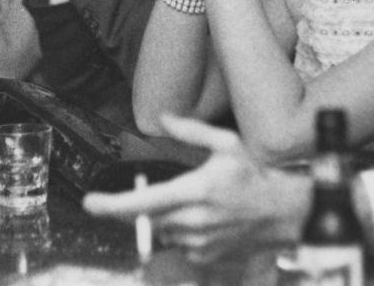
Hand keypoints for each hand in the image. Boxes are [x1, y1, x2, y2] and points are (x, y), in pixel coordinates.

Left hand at [82, 115, 307, 263]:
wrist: (282, 214)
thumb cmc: (254, 177)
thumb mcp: (227, 144)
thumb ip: (192, 131)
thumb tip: (164, 117)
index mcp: (196, 190)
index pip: (142, 202)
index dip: (111, 204)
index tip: (90, 202)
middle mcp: (193, 220)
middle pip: (146, 218)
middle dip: (140, 206)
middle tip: (154, 192)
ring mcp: (198, 242)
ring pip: (162, 230)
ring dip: (166, 216)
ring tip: (196, 203)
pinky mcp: (204, 257)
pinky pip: (179, 244)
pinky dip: (182, 230)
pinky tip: (206, 219)